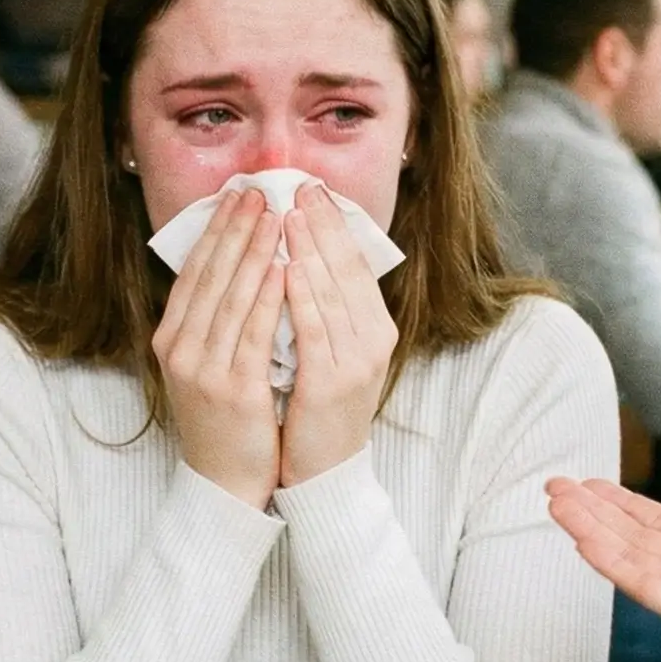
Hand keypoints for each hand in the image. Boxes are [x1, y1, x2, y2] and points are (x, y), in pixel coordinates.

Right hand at [150, 189, 286, 508]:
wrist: (224, 482)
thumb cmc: (223, 420)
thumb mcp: (204, 365)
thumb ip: (212, 322)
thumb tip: (233, 267)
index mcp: (171, 339)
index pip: (195, 273)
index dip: (216, 231)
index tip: (237, 197)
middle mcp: (180, 350)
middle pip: (210, 276)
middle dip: (235, 230)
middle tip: (257, 192)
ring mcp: (204, 370)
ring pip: (232, 298)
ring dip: (254, 252)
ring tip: (274, 217)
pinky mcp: (233, 389)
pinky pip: (253, 334)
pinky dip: (268, 297)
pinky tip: (283, 269)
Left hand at [280, 184, 397, 488]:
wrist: (324, 475)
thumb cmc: (318, 412)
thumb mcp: (332, 354)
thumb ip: (325, 310)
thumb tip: (302, 257)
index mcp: (376, 330)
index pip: (355, 265)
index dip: (334, 225)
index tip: (312, 190)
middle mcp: (373, 341)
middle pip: (347, 270)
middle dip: (321, 225)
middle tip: (299, 186)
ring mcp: (356, 362)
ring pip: (331, 294)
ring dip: (308, 250)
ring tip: (287, 214)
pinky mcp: (332, 384)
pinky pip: (314, 331)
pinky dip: (300, 297)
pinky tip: (285, 269)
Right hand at [545, 455, 660, 661]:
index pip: (659, 520)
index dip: (623, 501)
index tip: (589, 482)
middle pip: (633, 534)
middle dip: (593, 510)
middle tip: (554, 485)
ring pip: (628, 555)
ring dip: (590, 529)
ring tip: (555, 502)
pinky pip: (642, 583)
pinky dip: (610, 561)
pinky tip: (582, 538)